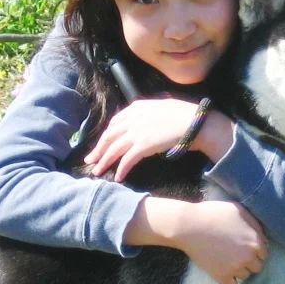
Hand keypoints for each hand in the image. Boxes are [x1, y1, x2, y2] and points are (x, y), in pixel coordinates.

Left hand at [84, 98, 202, 180]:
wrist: (194, 122)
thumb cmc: (183, 115)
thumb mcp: (161, 106)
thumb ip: (148, 112)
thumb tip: (144, 120)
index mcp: (135, 108)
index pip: (114, 123)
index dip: (106, 136)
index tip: (101, 144)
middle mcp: (132, 119)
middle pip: (109, 136)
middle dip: (98, 150)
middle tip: (90, 160)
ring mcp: (136, 132)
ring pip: (113, 149)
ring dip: (104, 162)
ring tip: (97, 172)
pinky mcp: (143, 146)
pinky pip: (127, 160)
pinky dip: (121, 169)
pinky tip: (118, 177)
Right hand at [125, 198, 268, 283]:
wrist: (189, 226)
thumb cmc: (213, 214)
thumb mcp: (239, 210)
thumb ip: (255, 224)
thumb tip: (263, 236)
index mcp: (256, 241)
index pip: (264, 254)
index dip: (255, 250)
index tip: (244, 247)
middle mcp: (249, 257)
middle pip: (257, 267)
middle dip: (249, 261)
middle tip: (236, 255)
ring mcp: (235, 268)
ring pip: (244, 276)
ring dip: (238, 270)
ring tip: (226, 260)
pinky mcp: (221, 276)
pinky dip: (229, 280)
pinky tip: (223, 272)